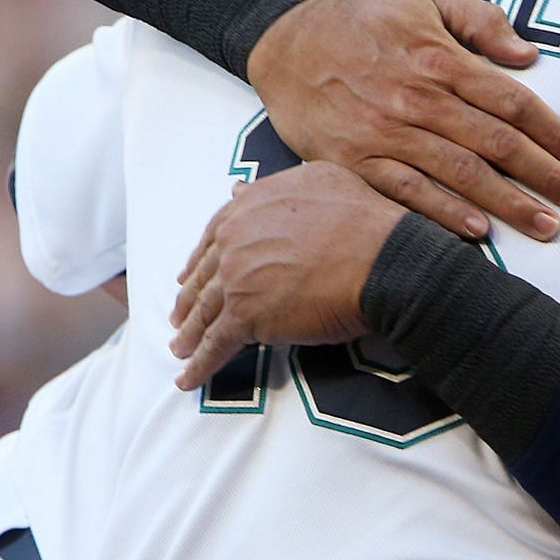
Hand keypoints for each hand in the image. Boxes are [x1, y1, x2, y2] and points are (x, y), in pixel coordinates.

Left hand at [169, 163, 405, 390]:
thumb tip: (238, 188)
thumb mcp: (317, 179)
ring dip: (189, 333)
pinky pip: (215, 344)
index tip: (191, 274)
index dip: (201, 259)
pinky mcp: (245, 316)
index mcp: (247, 208)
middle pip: (203, 275)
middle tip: (179, 315)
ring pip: (204, 311)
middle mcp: (234, 240)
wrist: (380, 257)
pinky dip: (199, 365)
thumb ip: (272, 187)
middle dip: (190, 298)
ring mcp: (236, 279)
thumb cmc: (361, 218)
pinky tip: (188, 379)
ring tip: (180, 349)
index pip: (214, 236)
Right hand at [245, 0, 559, 242]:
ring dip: (508, 203)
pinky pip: (405, 193)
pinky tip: (478, 233)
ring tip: (546, 226)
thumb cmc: (364, 20)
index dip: (553, 130)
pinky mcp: (354, 162)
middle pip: (495, 142)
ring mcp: (384, 133)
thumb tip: (529, 54)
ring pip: (458, 173)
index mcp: (439, 58)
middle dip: (545, 174)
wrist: (286, 41)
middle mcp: (416, 98)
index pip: (511, 100)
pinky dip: (443, 214)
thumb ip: (481, 19)